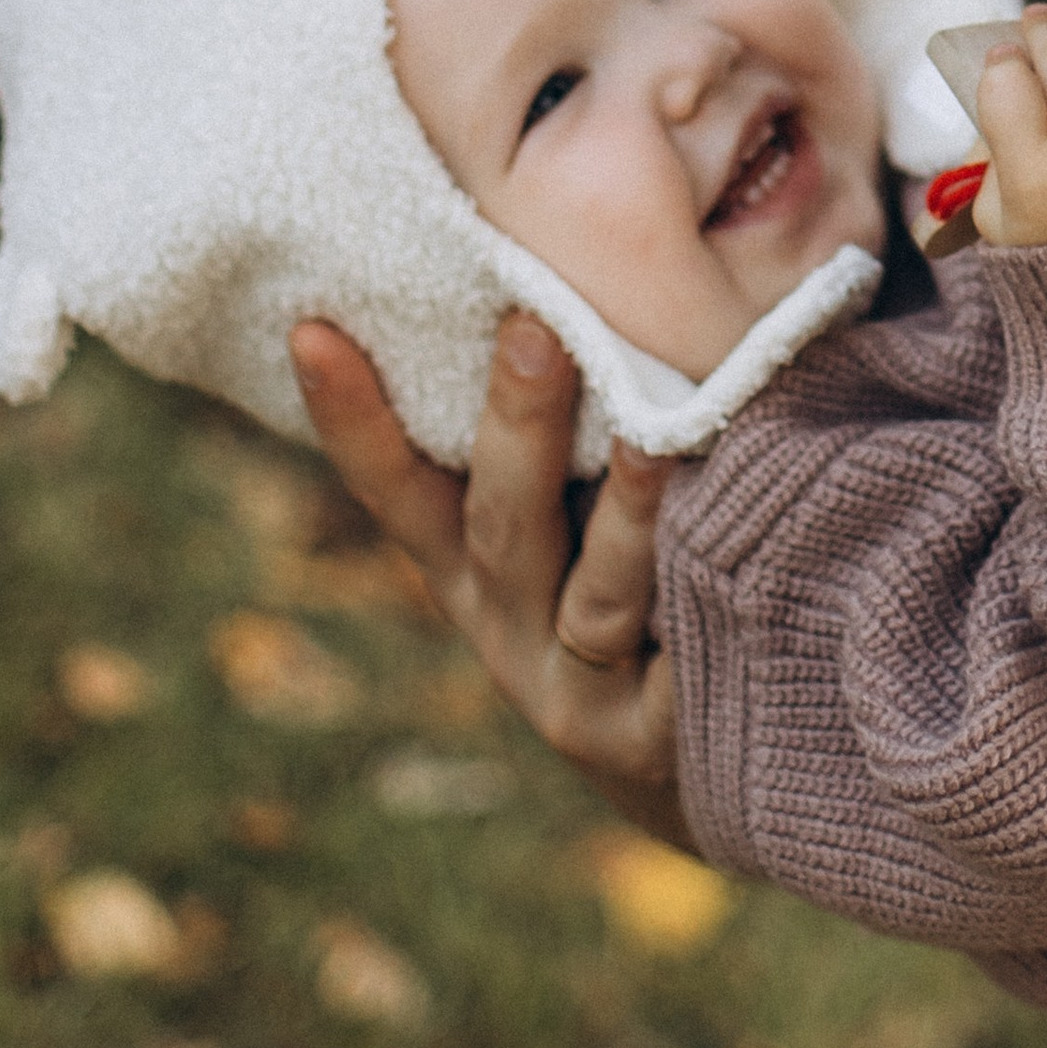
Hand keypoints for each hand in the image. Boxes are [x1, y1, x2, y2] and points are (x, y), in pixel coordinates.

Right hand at [289, 311, 692, 850]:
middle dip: (517, 426)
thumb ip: (562, 440)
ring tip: (657, 438)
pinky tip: (736, 539)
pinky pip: (681, 659)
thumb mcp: (573, 525)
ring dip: (625, 513)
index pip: (398, 489)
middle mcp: (507, 631)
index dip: (352, 418)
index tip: (310, 326)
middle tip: (534, 327)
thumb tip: (563, 279)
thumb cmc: (635, 598)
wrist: (699, 767)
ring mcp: (576, 692)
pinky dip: (702, 594)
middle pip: (502, 526)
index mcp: (472, 570)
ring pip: (595, 595)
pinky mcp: (654, 740)